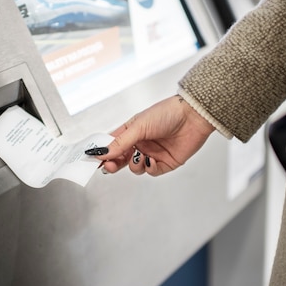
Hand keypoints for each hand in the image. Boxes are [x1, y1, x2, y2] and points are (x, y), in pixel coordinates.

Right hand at [86, 95, 215, 175]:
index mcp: (131, 131)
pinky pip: (150, 172)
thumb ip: (120, 142)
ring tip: (140, 158)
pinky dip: (149, 168)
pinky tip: (152, 160)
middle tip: (109, 166)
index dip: (102, 152)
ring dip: (133, 165)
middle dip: (113, 164)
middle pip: (120, 159)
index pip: (111, 144)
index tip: (92, 160)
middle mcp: (140, 143)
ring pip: (134, 167)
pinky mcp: (164, 163)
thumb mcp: (139, 126)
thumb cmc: (166, 113)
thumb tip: (102, 152)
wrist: (193, 117)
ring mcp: (151, 153)